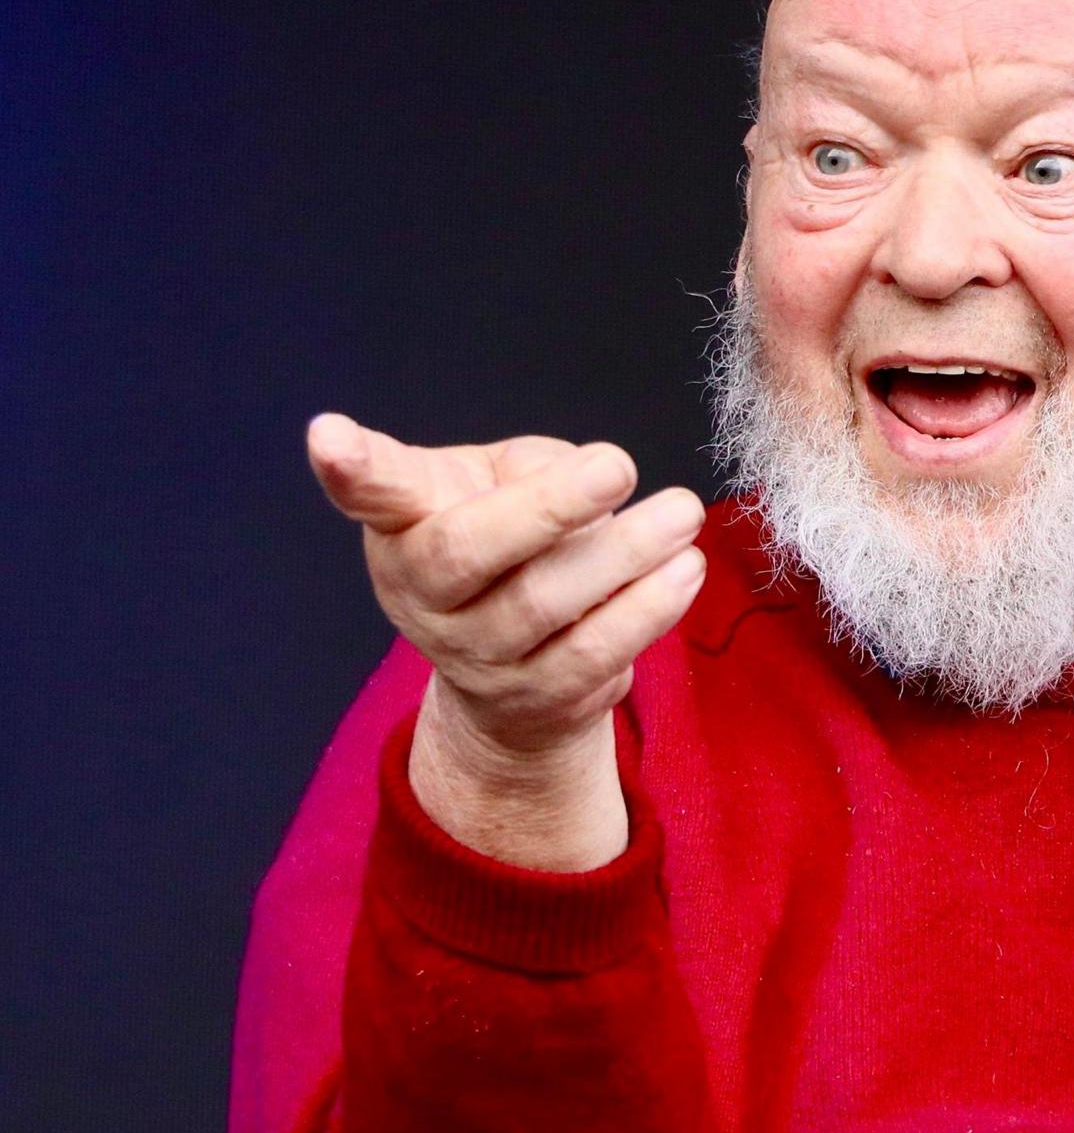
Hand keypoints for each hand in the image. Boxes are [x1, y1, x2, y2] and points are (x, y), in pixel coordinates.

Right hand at [306, 412, 705, 869]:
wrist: (513, 678)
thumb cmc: (507, 546)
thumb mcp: (497, 486)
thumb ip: (523, 467)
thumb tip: (580, 480)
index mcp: (404, 527)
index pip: (371, 493)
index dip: (350, 467)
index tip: (329, 435)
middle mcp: (423, 595)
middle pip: (465, 550)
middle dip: (546, 505)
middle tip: (618, 462)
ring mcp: (475, 655)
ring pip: (541, 604)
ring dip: (623, 555)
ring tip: (682, 513)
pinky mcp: (536, 697)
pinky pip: (595, 652)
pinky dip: (648, 608)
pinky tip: (685, 569)